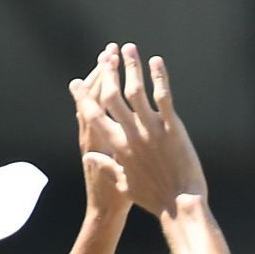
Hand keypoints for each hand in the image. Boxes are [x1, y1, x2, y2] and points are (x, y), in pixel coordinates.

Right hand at [73, 42, 204, 215]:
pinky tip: (156, 61)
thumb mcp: (124, 184)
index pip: (93, 115)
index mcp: (116, 146)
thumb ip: (106, 165)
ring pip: (135, 90)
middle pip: (112, 95)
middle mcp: (130, 133)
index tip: (76, 82)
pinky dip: (159, 76)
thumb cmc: (152, 198)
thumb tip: (89, 157)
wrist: (179, 205)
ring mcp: (151, 129)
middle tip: (106, 55)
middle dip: (107, 72)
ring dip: (131, 66)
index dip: (83, 96)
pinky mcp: (172, 128)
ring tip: (128, 48)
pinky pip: (163, 96)